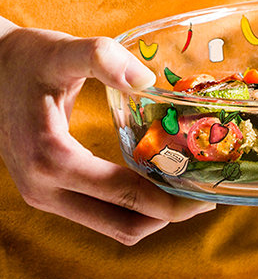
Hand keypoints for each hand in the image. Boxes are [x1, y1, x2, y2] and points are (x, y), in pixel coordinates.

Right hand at [0, 27, 215, 244]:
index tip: (206, 193)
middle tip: (205, 196)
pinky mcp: (49, 192)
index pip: (125, 196)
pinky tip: (157, 185)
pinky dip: (133, 209)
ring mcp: (44, 196)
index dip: (172, 200)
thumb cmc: (28, 60)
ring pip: (112, 227)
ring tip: (188, 192)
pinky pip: (100, 215)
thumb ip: (102, 58)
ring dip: (153, 217)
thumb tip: (146, 81)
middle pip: (123, 225)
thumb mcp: (64, 52)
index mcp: (51, 159)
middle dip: (170, 215)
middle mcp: (45, 189)